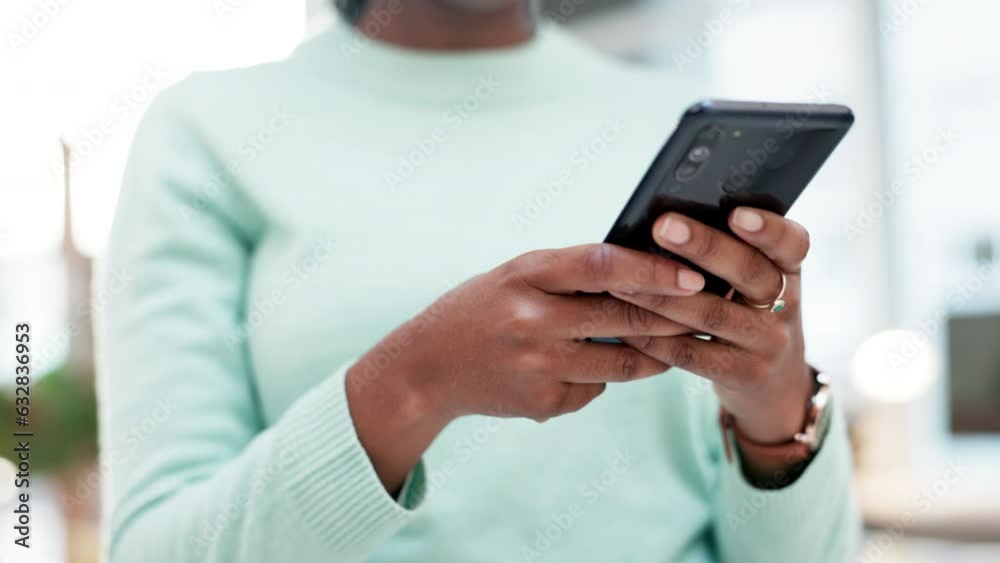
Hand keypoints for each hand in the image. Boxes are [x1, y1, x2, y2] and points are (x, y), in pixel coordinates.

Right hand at [346, 243, 703, 491]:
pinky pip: (596, 390)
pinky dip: (603, 379)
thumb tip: (646, 275)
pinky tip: (590, 368)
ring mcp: (539, 366)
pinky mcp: (542, 403)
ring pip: (623, 364)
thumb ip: (571, 274)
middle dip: (673, 317)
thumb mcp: (516, 276)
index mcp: (528, 275)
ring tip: (673, 343)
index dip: (655, 270)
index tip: (694, 274)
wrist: (426, 368)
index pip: (605, 265)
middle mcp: (534, 320)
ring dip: (654, 354)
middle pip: (624, 318)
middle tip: (706, 312)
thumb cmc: (480, 310)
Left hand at [611, 207, 813, 445]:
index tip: (736, 213)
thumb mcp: (753, 283)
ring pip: (712, 314)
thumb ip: (727, 254)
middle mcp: (784, 304)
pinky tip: (625, 326)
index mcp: (787, 269)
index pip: (792, 243)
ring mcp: (768, 343)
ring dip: (662, 295)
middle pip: (748, 272)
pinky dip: (655, 339)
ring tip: (623, 278)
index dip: (767, 229)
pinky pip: (692, 354)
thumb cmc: (745, 312)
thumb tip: (664, 220)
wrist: (773, 382)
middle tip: (663, 227)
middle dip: (704, 247)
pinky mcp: (743, 375)